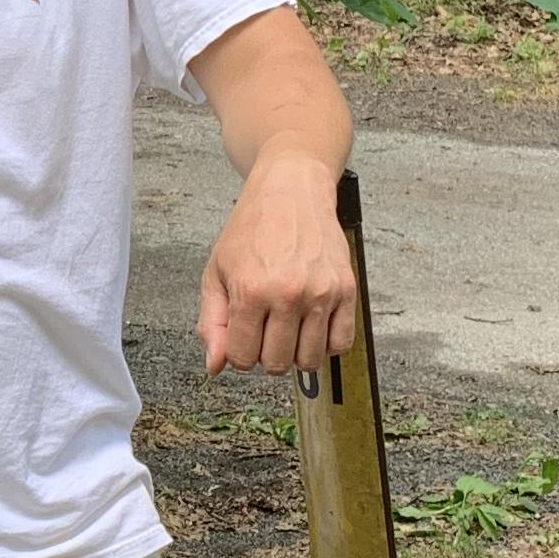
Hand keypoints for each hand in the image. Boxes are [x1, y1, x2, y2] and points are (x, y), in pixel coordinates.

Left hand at [199, 148, 357, 376]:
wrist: (291, 191)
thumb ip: (212, 322)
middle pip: (277, 364)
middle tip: (265, 332)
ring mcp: (321, 293)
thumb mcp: (216, 272)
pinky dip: (326, 345)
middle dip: (266, 356)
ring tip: (288, 330)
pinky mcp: (346, 289)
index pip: (243, 358)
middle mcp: (288, 294)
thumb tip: (215, 366)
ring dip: (296, 354)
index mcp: (250, 291)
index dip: (238, 354)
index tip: (242, 338)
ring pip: (310, 360)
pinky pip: (341, 343)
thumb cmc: (251, 229)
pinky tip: (312, 328)